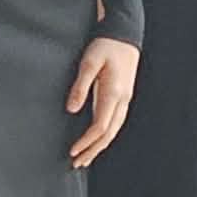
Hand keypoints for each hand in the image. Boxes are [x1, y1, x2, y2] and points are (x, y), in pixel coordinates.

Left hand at [67, 36, 138, 166]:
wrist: (125, 33)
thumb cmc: (105, 45)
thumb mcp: (89, 62)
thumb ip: (80, 87)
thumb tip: (71, 110)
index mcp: (113, 93)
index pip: (99, 127)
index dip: (86, 142)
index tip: (72, 152)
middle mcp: (122, 100)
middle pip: (109, 134)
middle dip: (93, 151)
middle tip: (77, 163)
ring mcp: (126, 98)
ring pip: (114, 130)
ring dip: (100, 146)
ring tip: (86, 157)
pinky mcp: (125, 95)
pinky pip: (116, 122)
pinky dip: (106, 135)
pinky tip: (99, 139)